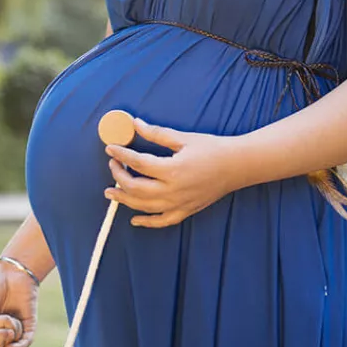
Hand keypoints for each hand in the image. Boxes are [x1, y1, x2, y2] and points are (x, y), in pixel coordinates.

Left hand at [103, 117, 243, 227]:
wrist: (236, 166)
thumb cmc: (212, 149)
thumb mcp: (183, 138)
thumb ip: (156, 133)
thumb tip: (135, 124)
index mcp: (172, 169)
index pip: (138, 163)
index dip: (121, 155)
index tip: (110, 148)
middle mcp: (173, 190)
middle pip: (135, 188)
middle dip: (119, 177)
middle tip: (112, 166)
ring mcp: (178, 204)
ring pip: (143, 206)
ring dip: (124, 199)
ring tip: (111, 192)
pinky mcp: (185, 211)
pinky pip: (161, 221)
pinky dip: (146, 222)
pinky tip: (134, 219)